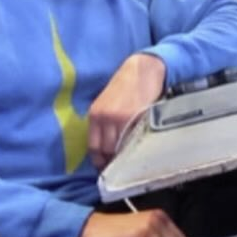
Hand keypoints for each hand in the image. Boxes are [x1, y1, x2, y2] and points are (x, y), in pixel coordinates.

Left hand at [87, 53, 165, 167]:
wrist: (143, 69)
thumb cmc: (126, 86)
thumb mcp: (108, 102)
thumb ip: (105, 122)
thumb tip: (107, 146)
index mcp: (95, 114)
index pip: (93, 147)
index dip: (100, 161)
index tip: (106, 168)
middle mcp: (105, 117)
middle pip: (106, 149)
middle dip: (112, 161)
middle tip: (120, 168)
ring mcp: (121, 118)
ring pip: (120, 147)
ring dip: (124, 155)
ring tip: (131, 160)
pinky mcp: (136, 116)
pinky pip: (134, 138)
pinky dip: (136, 146)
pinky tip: (140, 148)